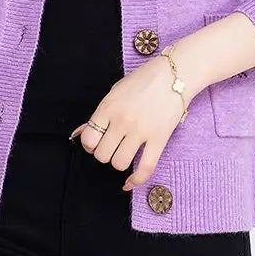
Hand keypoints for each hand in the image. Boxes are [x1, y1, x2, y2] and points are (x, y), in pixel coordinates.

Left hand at [68, 53, 190, 192]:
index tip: (97, 141)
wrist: (175, 74)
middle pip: (102, 154)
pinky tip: (130, 181)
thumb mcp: (116, 91)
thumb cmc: (143, 80)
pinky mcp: (159, 139)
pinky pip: (145, 168)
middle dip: (104, 153)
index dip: (90, 145)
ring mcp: (141, 131)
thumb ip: (99, 114)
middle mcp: (123, 120)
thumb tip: (79, 134)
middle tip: (112, 145)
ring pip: (120, 163)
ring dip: (119, 162)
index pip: (88, 139)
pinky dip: (136, 180)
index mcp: (109, 106)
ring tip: (124, 152)